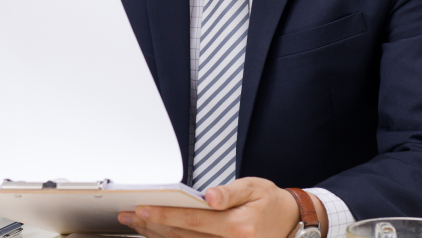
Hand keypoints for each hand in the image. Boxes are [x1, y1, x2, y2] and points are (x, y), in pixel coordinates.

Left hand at [118, 177, 308, 237]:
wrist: (292, 224)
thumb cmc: (271, 203)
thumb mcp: (254, 188)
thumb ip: (230, 192)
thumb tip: (210, 196)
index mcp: (237, 226)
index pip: (192, 221)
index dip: (164, 215)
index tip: (142, 209)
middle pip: (181, 237)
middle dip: (151, 225)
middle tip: (129, 215)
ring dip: (156, 236)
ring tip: (136, 224)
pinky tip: (156, 234)